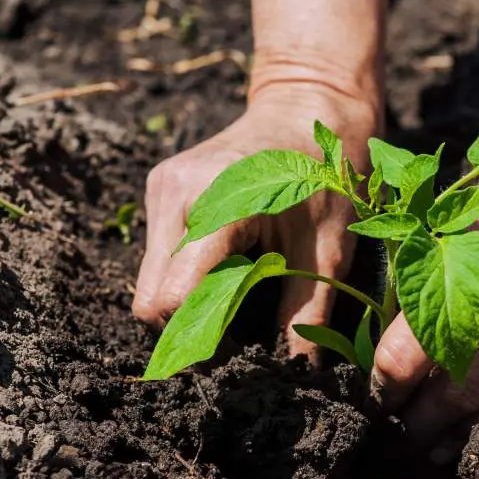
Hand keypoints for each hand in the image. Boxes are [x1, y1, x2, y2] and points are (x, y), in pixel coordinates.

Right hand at [132, 85, 378, 358]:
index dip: (198, 340)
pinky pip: (159, 258)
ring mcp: (162, 191)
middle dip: (189, 327)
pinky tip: (227, 270)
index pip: (173, 299)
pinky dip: (185, 277)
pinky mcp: (161, 191)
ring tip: (238, 298)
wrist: (306, 107)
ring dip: (187, 303)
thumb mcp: (328, 248)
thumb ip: (307, 312)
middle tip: (237, 339)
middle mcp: (176, 196)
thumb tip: (298, 372)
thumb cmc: (326, 175)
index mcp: (217, 207)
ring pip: (150, 282)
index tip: (235, 357)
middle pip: (151, 298)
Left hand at [370, 133, 478, 444]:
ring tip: (455, 431)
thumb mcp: (460, 218)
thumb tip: (389, 339)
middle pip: (461, 392)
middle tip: (410, 436)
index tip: (380, 402)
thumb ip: (427, 272)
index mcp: (472, 272)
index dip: (386, 390)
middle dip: (426, 422)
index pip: (410, 356)